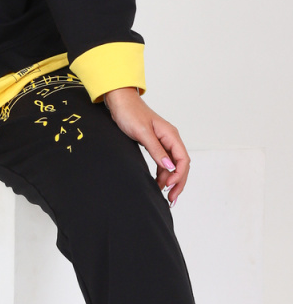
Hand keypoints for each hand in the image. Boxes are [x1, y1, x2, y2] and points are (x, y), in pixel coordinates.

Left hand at [103, 88, 189, 205]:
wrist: (120, 103)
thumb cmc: (130, 114)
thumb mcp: (142, 133)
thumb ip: (156, 151)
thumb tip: (170, 167)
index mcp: (171, 135)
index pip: (183, 159)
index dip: (178, 175)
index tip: (168, 186)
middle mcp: (170, 139)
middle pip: (181, 165)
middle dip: (178, 183)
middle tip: (171, 200)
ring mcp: (163, 142)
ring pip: (172, 165)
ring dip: (170, 180)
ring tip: (165, 196)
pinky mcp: (155, 144)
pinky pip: (163, 162)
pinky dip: (162, 174)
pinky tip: (158, 183)